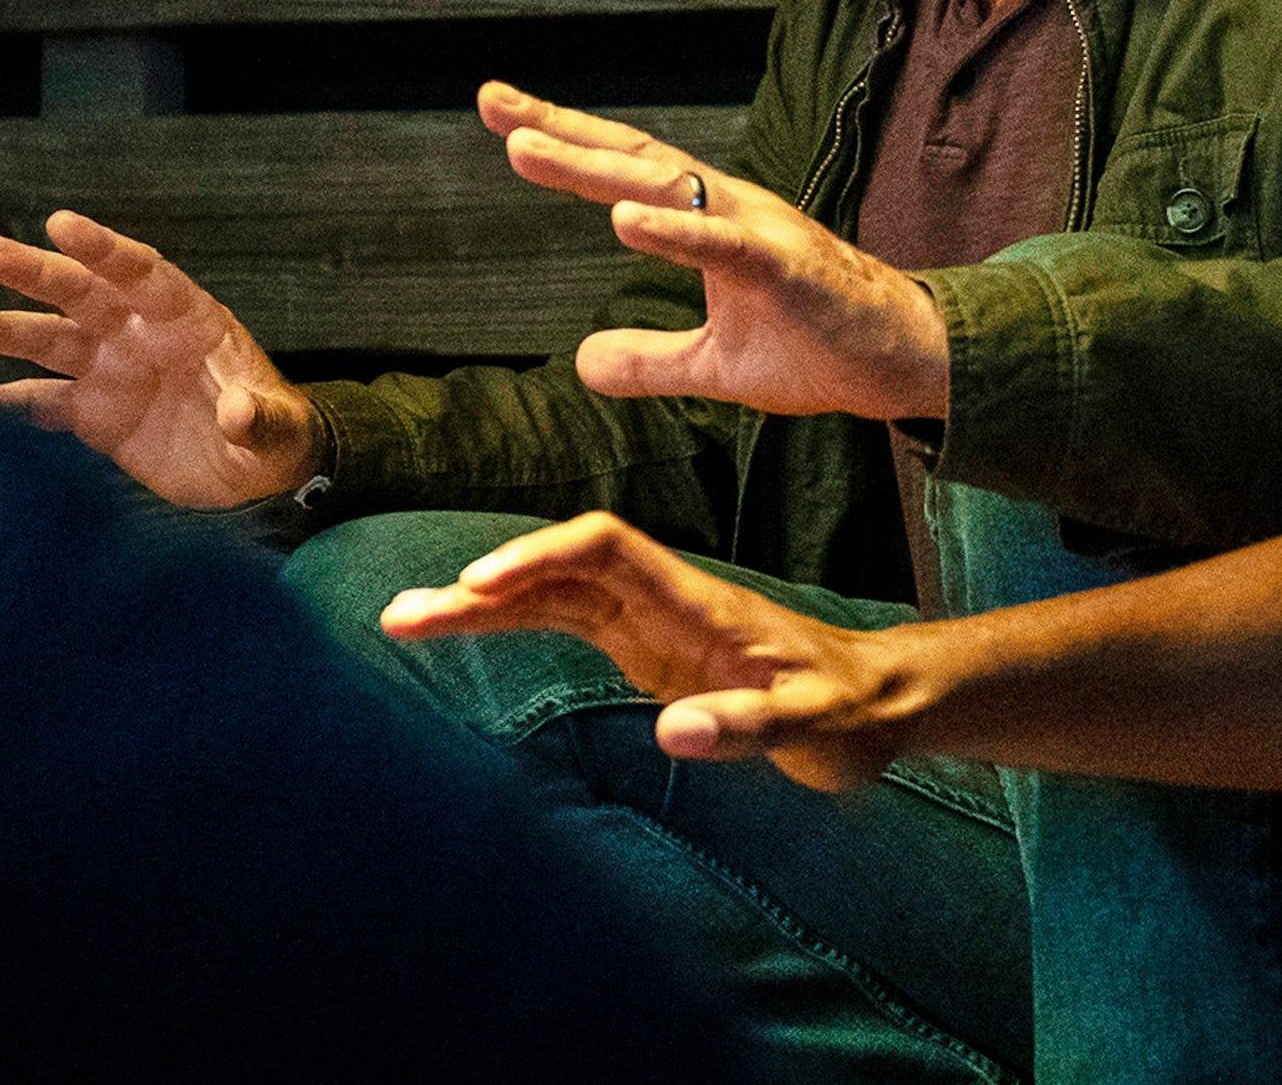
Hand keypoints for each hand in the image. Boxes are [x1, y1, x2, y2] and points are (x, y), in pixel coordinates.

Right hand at [0, 210, 319, 507]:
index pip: (142, 273)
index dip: (103, 249)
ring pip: (50, 341)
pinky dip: (2, 408)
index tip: (60, 224)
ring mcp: (111, 371)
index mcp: (188, 319)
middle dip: (34, 272)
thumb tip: (240, 414)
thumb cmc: (272, 434)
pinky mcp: (92, 414)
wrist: (253, 474)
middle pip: (82, 294)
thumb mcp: (276, 429)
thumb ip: (259, 418)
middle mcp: (140, 334)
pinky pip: (39, 404)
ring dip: (4, 331)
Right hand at [380, 511, 912, 791]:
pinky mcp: (645, 647)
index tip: (482, 583)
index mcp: (700, 602)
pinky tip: (462, 627)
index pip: (608, 549)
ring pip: (552, 594)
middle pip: (561, 568)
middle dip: (486, 584)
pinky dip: (512, 622)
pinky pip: (566, 621)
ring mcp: (651, 620)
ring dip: (483, 603)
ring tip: (404, 617)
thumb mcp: (815, 724)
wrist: (877, 702)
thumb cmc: (850, 711)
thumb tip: (674, 731)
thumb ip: (750, 726)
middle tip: (405, 612)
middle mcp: (666, 599)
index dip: (541, 556)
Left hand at [480, 80, 950, 419]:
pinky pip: (725, 245)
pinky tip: (624, 220)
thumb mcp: (715, 366)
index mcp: (712, 219)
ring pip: (669, 188)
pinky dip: (674, 230)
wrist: (904, 362)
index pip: (627, 169)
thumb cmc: (821, 345)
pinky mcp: (790, 268)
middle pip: (635, 159)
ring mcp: (761, 232)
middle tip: (493, 101)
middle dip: (562, 130)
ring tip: (529, 147)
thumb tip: (581, 363)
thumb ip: (650, 358)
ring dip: (596, 168)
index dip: (566, 142)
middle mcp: (731, 209)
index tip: (501, 116)